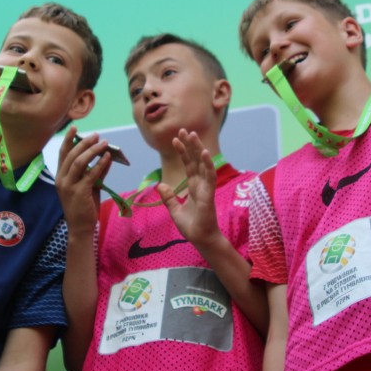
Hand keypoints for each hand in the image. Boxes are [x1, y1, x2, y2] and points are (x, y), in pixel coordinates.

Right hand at [55, 126, 111, 234]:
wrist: (80, 228)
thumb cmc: (84, 207)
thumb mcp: (89, 186)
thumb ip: (96, 172)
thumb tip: (106, 156)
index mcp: (60, 177)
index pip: (63, 154)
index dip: (68, 140)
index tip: (75, 128)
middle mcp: (61, 180)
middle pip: (71, 155)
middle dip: (84, 142)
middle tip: (96, 135)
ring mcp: (69, 186)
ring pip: (79, 162)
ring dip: (92, 150)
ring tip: (104, 143)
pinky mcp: (79, 192)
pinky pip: (90, 174)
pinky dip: (100, 164)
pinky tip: (107, 157)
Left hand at [157, 129, 224, 250]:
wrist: (201, 240)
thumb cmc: (192, 227)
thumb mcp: (175, 210)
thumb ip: (169, 197)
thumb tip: (161, 185)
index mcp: (194, 187)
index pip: (188, 165)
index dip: (183, 152)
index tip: (175, 139)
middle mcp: (201, 185)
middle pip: (195, 160)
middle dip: (190, 145)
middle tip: (184, 130)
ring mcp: (206, 188)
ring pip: (202, 164)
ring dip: (198, 149)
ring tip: (192, 135)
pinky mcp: (209, 194)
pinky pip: (209, 176)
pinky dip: (208, 164)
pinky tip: (204, 152)